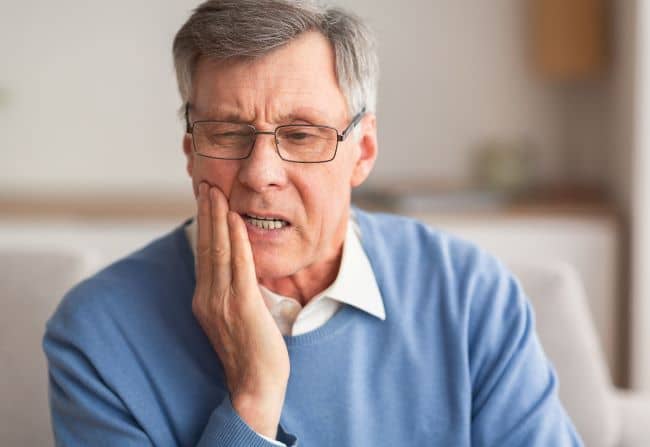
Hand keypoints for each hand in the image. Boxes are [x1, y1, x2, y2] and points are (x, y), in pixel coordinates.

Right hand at [191, 183, 289, 438]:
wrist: (255, 384)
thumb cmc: (250, 351)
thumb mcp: (234, 316)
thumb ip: (232, 291)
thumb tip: (238, 268)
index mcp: (204, 299)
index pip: (204, 254)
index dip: (204, 225)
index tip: (205, 200)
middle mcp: (208, 297)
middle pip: (207, 247)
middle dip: (206, 213)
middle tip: (206, 184)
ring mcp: (222, 302)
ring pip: (219, 251)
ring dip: (218, 219)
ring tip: (216, 192)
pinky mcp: (242, 306)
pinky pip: (238, 266)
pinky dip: (236, 240)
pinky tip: (237, 220)